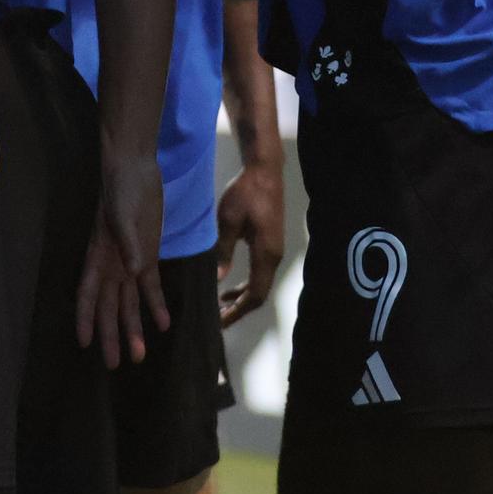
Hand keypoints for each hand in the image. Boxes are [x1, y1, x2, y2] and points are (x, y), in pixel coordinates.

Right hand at [75, 140, 168, 367]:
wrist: (134, 167)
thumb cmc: (121, 187)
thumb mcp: (122, 212)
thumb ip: (128, 242)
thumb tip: (132, 271)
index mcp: (98, 254)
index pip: (88, 292)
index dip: (85, 317)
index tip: (85, 343)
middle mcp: (110, 264)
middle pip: (108, 305)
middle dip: (111, 334)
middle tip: (114, 365)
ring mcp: (128, 261)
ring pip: (128, 302)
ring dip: (133, 327)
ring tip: (139, 356)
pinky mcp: (147, 254)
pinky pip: (150, 286)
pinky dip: (156, 305)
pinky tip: (163, 324)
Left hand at [214, 156, 285, 328]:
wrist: (265, 172)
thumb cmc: (246, 193)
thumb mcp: (229, 220)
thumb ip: (224, 251)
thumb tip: (218, 280)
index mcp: (266, 254)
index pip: (255, 294)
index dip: (239, 311)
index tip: (220, 321)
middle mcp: (274, 257)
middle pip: (260, 294)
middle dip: (240, 309)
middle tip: (217, 319)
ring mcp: (274, 251)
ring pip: (260, 284)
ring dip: (242, 297)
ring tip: (220, 305)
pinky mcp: (270, 244)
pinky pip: (259, 273)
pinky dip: (245, 284)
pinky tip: (228, 286)